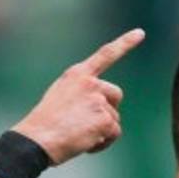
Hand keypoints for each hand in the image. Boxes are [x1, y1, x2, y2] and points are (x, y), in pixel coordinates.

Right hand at [12, 28, 144, 164]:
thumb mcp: (61, 96)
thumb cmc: (44, 124)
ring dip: (102, 130)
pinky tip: (86, 144)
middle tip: (87, 123)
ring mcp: (98, 99)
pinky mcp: (105, 119)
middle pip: (115, 95)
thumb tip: (102, 106)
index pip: (105, 55)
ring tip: (79, 135)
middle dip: (108, 110)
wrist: (37, 140)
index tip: (140, 33)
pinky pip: (114, 133)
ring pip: (114, 118)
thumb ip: (82, 93)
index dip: (125, 43)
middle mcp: (90, 83)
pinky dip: (104, 142)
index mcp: (77, 75)